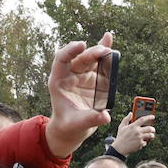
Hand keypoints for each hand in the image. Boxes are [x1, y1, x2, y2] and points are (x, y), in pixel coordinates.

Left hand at [45, 32, 114, 157]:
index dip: (71, 50)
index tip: (82, 45)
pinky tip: (109, 38)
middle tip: (104, 51)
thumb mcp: (78, 124)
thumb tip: (105, 117)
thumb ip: (91, 119)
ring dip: (99, 50)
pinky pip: (99, 63)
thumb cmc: (69, 126)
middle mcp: (69, 75)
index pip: (61, 59)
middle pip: (79, 58)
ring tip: (108, 44)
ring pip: (90, 58)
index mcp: (58, 82)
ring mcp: (82, 75)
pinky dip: (104, 52)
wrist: (71, 129)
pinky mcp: (92, 78)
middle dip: (91, 53)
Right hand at [111, 112, 154, 156]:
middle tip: (153, 130)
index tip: (153, 116)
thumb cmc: (120, 137)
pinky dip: (144, 142)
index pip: (143, 119)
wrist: (119, 148)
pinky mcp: (140, 144)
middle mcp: (137, 131)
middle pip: (150, 128)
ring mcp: (139, 138)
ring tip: (150, 136)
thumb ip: (126, 119)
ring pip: (150, 135)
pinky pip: (146, 142)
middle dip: (153, 129)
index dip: (149, 117)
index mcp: (133, 126)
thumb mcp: (121, 127)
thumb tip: (130, 113)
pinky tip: (141, 142)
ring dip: (152, 135)